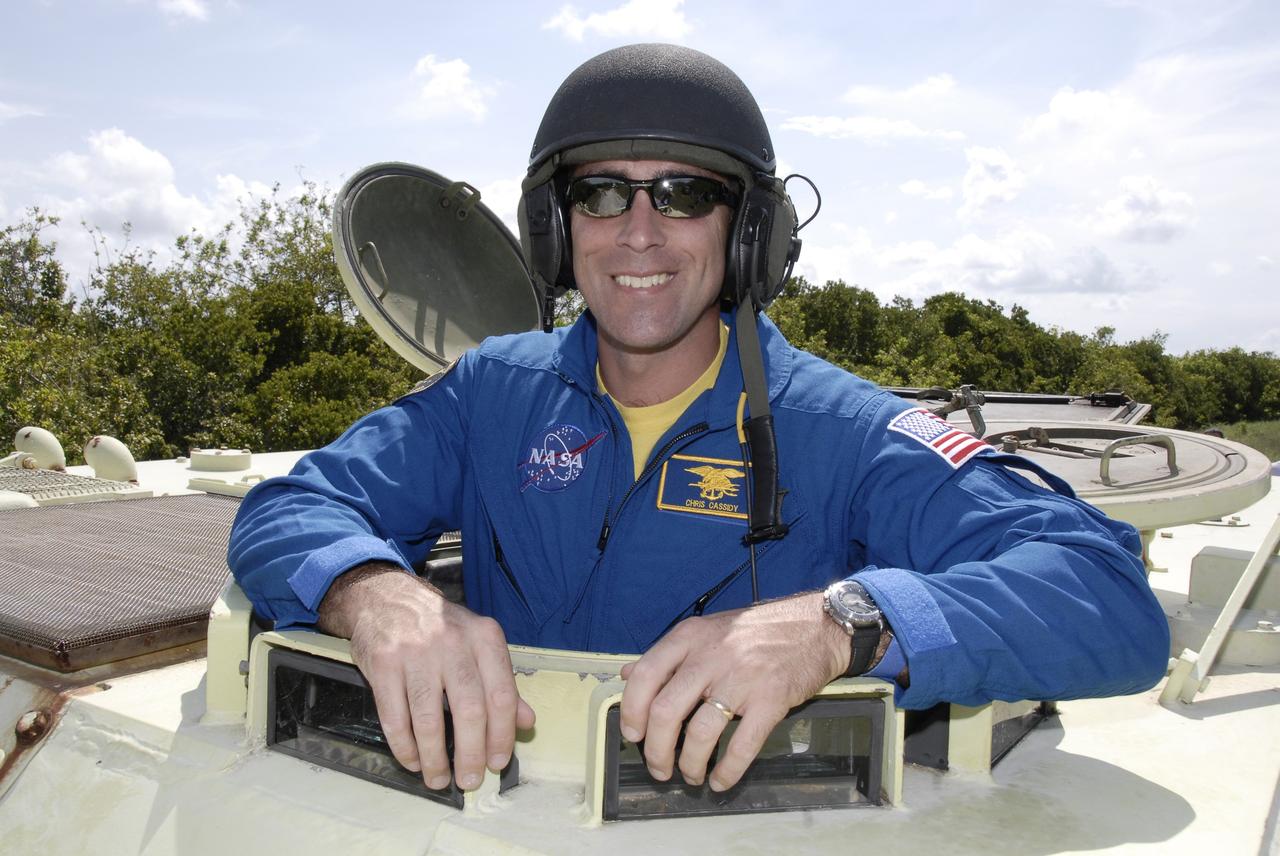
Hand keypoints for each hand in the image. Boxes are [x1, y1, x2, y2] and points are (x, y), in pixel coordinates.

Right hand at [317, 562, 535, 790]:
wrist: (387, 598)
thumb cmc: (439, 628)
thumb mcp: (478, 643)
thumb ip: (503, 682)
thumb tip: (527, 722)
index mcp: (484, 637)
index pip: (502, 695)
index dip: (502, 736)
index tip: (498, 762)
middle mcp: (453, 643)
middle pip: (470, 711)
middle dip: (471, 755)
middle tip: (469, 780)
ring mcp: (416, 653)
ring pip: (430, 719)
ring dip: (435, 758)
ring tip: (438, 778)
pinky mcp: (384, 664)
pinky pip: (395, 717)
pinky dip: (404, 746)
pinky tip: (412, 760)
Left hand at [618, 591, 848, 790]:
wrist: (814, 626)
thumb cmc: (757, 632)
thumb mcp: (706, 631)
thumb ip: (668, 655)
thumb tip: (629, 675)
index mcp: (690, 637)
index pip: (645, 675)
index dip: (632, 712)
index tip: (632, 735)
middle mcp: (711, 656)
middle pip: (665, 711)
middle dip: (655, 750)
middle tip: (658, 768)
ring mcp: (742, 678)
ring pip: (700, 733)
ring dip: (688, 764)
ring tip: (690, 775)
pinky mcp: (771, 699)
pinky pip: (742, 745)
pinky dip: (728, 770)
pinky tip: (721, 780)